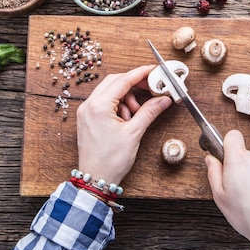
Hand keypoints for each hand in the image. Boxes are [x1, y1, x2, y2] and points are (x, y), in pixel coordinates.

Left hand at [76, 65, 171, 185]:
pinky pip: (104, 102)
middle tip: (150, 90)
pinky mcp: (87, 118)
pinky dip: (118, 105)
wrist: (95, 179)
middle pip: (114, 82)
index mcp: (98, 106)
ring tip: (135, 115)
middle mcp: (88, 105)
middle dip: (134, 85)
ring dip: (126, 98)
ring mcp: (86, 111)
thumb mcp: (134, 133)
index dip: (141, 73)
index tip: (154, 70)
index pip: (123, 80)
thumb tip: (163, 99)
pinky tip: (126, 119)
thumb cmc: (110, 161)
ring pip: (109, 92)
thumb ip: (149, 112)